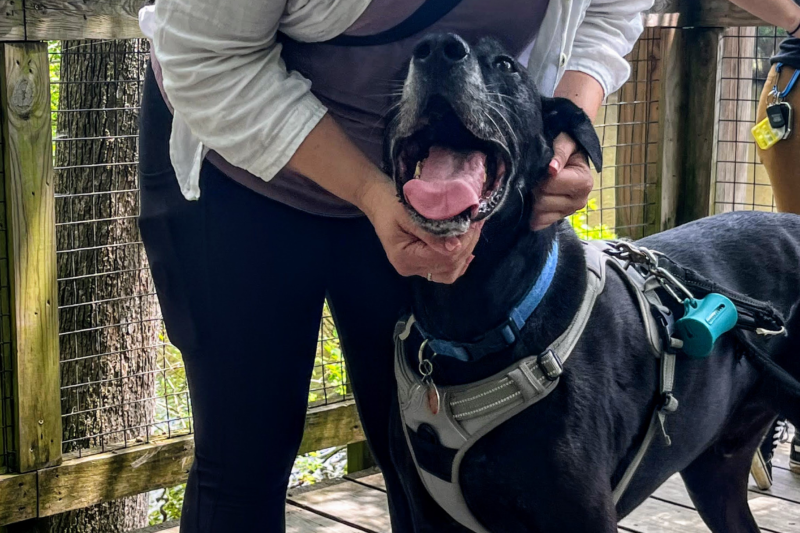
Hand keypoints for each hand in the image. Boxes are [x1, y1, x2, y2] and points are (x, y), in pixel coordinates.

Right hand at [360, 180, 482, 283]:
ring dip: (466, 252)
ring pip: (450, 272)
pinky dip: (459, 262)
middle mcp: (410, 269)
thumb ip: (431, 233)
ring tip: (474, 232)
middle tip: (477, 222)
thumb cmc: (391, 205)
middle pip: (448, 265)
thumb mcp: (409, 215)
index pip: (441, 258)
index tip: (473, 222)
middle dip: (467, 244)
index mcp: (404, 258)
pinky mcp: (422, 265)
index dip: (462, 242)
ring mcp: (416, 270)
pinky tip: (468, 249)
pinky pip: (445, 271)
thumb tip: (455, 246)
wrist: (379, 203)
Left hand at [530, 133, 593, 230]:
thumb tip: (552, 169)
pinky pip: (538, 223)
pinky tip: (533, 200)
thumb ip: (559, 153)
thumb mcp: (564, 142)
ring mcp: (568, 212)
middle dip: (535, 188)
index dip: (540, 176)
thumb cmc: (565, 147)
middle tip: (536, 177)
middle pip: (543, 201)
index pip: (551, 185)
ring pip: (539, 214)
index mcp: (584, 182)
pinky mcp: (557, 219)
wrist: (568, 156)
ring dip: (532, 199)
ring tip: (536, 186)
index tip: (541, 167)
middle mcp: (580, 201)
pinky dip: (531, 213)